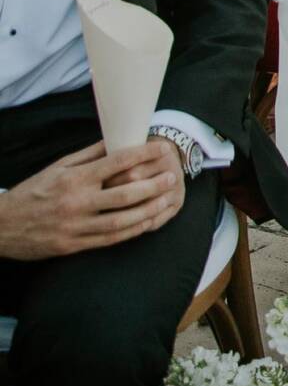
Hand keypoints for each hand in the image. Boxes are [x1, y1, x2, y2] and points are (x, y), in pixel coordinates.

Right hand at [0, 141, 184, 259]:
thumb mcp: (57, 167)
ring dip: (148, 211)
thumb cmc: (32, 191)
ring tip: (168, 200)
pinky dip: (132, 231)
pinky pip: (109, 240)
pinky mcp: (72, 246)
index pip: (115, 163)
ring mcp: (75, 227)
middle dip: (153, 186)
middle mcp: (76, 203)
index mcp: (73, 179)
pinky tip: (148, 223)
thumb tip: (118, 139)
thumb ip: (89, 155)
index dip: (143, 154)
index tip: (163, 147)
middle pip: (124, 195)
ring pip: (121, 221)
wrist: (0, 226)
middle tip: (172, 177)